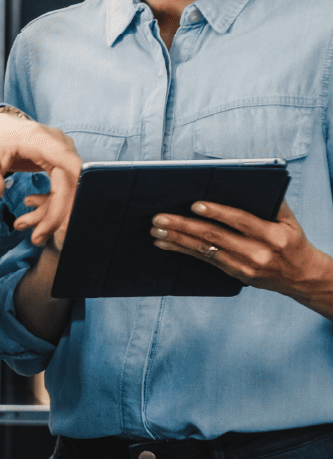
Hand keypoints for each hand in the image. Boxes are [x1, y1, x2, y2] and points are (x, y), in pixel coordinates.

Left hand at [0, 111, 81, 245]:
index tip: (71, 217)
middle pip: (70, 181)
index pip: (66, 161)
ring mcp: (60, 152)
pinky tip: (31, 212)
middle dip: (57, 213)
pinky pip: (63, 187)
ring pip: (69, 188)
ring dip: (52, 213)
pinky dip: (51, 205)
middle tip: (38, 237)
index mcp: (37, 138)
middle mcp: (56, 142)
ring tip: (28, 230)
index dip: (73, 189)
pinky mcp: (59, 162)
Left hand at [149, 199, 332, 312]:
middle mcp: (257, 253)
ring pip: (205, 250)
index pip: (240, 221)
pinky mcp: (235, 274)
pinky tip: (165, 243)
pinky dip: (182, 250)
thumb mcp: (289, 220)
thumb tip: (248, 180)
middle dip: (184, 226)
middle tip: (160, 218)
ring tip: (156, 230)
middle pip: (215, 237)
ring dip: (177, 239)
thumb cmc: (293, 241)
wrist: (302, 277)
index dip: (217, 212)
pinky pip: (204, 260)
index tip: (194, 205)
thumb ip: (272, 201)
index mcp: (272, 236)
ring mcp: (244, 267)